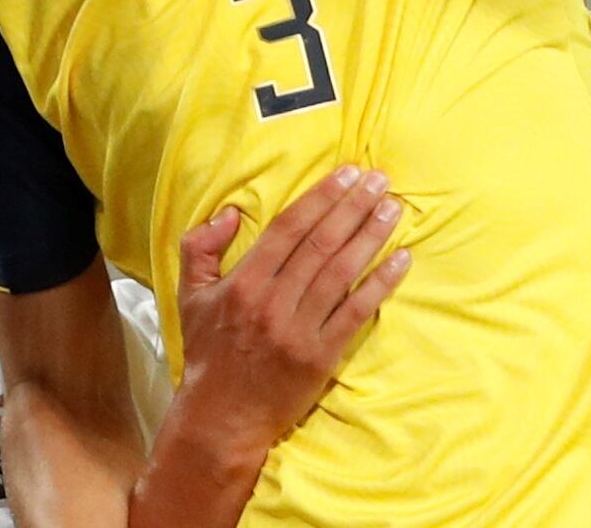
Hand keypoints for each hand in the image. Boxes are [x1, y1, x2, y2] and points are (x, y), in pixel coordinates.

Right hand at [169, 167, 410, 457]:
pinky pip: (356, 312)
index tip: (346, 175)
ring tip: (393, 209)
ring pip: (342, 272)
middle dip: (353, 207)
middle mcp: (273, 302)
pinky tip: (401, 260)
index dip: (320, 198)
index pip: (289, 229)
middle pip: (321, 243)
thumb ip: (201, 246)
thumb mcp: (189, 295)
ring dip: (371, 236)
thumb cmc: (209, 352)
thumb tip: (230, 212)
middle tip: (380, 180)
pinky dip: (381, 284)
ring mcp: (299, 330)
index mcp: (243, 282)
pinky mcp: (322, 356)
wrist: (222, 416)